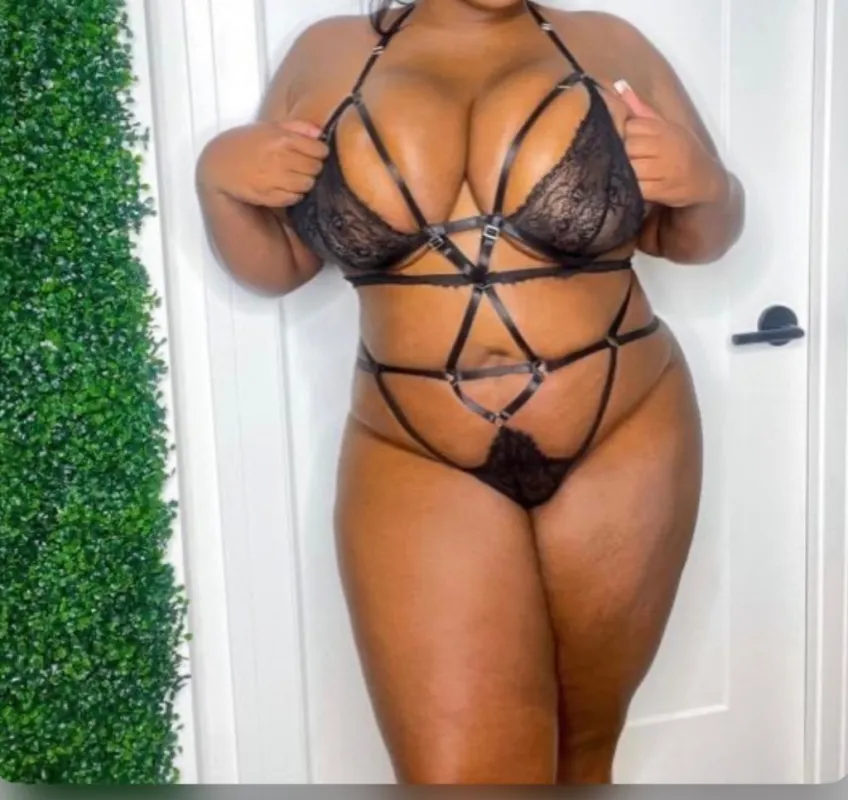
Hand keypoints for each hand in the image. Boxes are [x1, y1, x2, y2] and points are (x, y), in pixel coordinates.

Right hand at [197, 119, 328, 207]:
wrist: (217, 165)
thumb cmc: (243, 143)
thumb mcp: (267, 127)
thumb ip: (296, 126)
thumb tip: (319, 132)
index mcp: (281, 138)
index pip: (319, 149)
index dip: (320, 152)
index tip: (316, 153)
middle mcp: (280, 158)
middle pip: (315, 168)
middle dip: (314, 167)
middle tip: (304, 166)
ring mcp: (275, 179)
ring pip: (308, 184)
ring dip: (305, 181)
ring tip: (295, 176)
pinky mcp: (270, 196)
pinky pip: (295, 197)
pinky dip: (295, 193)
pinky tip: (286, 186)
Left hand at [614, 80, 727, 207]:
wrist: (706, 179)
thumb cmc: (680, 151)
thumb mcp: (664, 126)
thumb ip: (639, 109)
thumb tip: (618, 85)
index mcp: (661, 128)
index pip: (628, 126)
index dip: (615, 133)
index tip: (609, 139)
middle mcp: (663, 146)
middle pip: (627, 146)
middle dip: (616, 153)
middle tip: (607, 158)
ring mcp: (663, 169)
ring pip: (630, 167)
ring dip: (620, 171)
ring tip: (614, 172)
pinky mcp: (662, 190)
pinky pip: (637, 187)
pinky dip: (629, 187)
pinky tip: (624, 186)